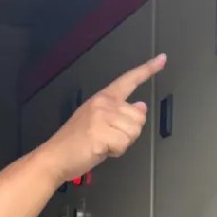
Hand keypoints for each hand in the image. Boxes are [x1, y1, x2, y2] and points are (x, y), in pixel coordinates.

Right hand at [37, 53, 166, 183]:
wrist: (55, 157)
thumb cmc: (75, 142)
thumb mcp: (100, 122)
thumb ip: (120, 113)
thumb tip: (140, 106)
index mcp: (103, 98)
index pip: (129, 80)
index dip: (147, 69)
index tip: (162, 59)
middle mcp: (103, 103)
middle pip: (139, 117)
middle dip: (130, 133)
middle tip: (110, 138)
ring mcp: (101, 117)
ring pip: (134, 132)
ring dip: (122, 143)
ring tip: (104, 143)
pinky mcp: (100, 133)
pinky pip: (124, 145)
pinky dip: (116, 152)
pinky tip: (101, 150)